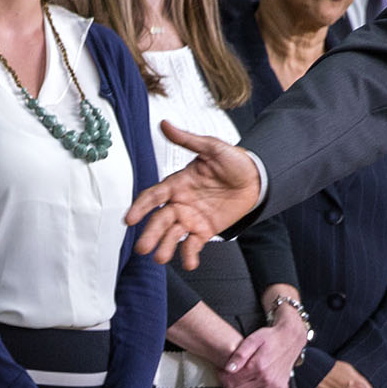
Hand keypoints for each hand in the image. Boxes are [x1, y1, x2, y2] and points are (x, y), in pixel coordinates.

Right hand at [126, 123, 261, 268]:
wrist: (256, 178)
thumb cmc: (233, 161)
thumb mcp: (211, 147)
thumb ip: (187, 140)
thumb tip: (164, 124)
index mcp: (177, 183)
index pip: (153, 196)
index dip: (140, 207)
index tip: (130, 219)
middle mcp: (180, 202)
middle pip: (160, 220)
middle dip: (150, 234)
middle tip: (142, 248)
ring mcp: (191, 218)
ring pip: (172, 235)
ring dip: (165, 247)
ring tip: (161, 258)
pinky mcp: (204, 230)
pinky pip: (193, 245)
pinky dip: (189, 255)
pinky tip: (190, 263)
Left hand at [221, 309, 307, 387]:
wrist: (290, 339)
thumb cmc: (270, 338)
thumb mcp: (252, 340)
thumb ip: (239, 355)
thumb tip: (228, 369)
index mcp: (258, 366)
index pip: (233, 380)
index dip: (223, 378)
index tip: (221, 373)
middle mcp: (267, 379)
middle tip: (225, 382)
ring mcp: (274, 387)